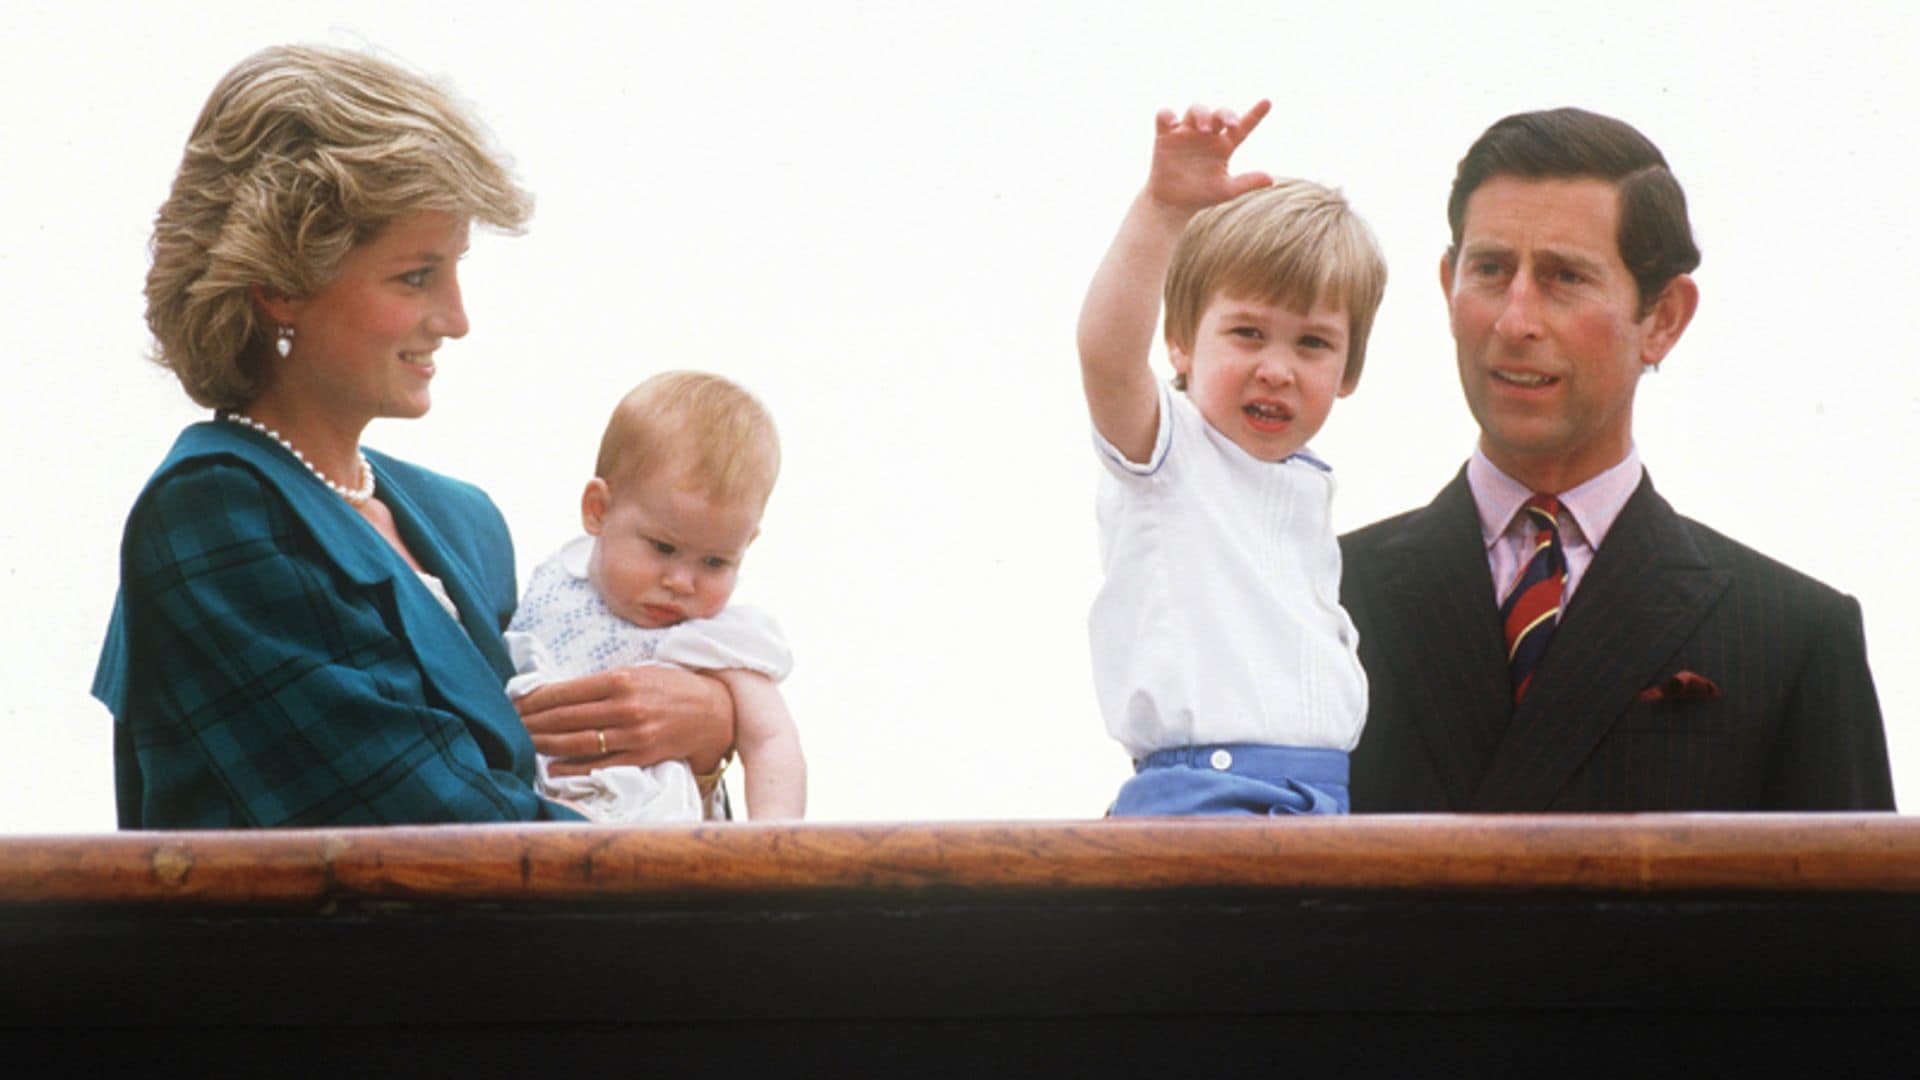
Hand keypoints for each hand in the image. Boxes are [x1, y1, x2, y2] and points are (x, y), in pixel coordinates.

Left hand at [515, 665, 734, 777]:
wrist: (715, 711)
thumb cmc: (673, 687)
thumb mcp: (639, 671)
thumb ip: (603, 683)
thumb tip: (560, 693)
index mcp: (621, 680)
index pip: (565, 691)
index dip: (534, 700)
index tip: (513, 703)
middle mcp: (625, 707)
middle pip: (565, 718)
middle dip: (532, 721)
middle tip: (508, 724)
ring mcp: (634, 735)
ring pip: (577, 742)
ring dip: (545, 743)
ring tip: (524, 742)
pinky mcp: (642, 756)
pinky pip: (600, 765)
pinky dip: (572, 767)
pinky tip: (552, 766)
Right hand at [1146, 99, 1273, 212]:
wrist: (1172, 205)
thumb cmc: (1201, 196)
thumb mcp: (1226, 190)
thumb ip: (1247, 183)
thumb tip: (1271, 180)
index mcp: (1224, 146)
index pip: (1243, 127)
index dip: (1256, 114)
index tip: (1267, 102)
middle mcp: (1207, 136)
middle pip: (1219, 114)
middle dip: (1226, 114)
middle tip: (1230, 125)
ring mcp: (1186, 133)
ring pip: (1196, 110)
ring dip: (1202, 115)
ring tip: (1202, 130)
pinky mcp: (1165, 136)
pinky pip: (1164, 116)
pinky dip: (1167, 115)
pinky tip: (1173, 124)